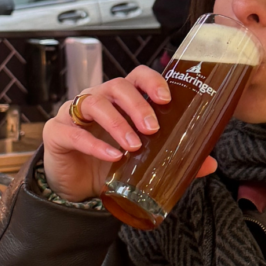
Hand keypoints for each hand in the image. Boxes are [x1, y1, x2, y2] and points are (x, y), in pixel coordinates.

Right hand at [43, 66, 216, 201]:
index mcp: (120, 100)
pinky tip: (112, 156)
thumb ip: (173, 159)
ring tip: (134, 146)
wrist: (74, 189)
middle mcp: (97, 99)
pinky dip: (94, 144)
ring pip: (94, 103)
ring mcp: (74, 114)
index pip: (135, 77)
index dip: (151, 81)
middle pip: (116, 86)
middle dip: (137, 104)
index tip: (167, 98)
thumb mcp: (142, 162)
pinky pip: (73, 132)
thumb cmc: (108, 165)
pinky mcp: (57, 133)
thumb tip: (209, 163)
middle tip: (153, 128)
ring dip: (118, 123)